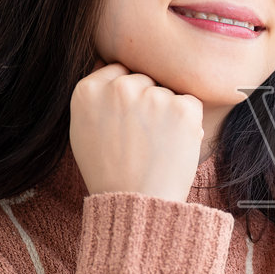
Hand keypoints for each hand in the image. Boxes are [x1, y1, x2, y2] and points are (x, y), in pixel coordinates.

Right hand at [69, 62, 203, 201]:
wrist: (136, 204)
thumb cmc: (109, 173)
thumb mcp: (83, 132)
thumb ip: (95, 98)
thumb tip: (110, 68)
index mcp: (87, 91)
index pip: (118, 72)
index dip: (127, 97)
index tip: (128, 120)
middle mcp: (118, 88)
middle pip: (144, 80)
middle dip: (147, 103)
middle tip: (142, 139)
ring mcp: (151, 96)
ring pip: (167, 92)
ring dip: (167, 113)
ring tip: (156, 146)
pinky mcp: (181, 108)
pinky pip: (191, 103)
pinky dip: (188, 122)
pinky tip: (173, 145)